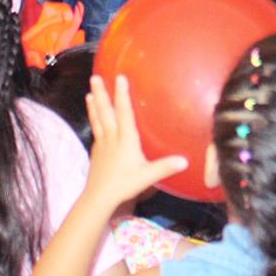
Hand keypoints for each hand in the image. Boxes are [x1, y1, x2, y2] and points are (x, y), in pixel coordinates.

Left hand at [85, 76, 191, 208]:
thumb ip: (165, 167)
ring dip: (94, 104)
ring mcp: (102, 144)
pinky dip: (94, 120)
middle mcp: (112, 137)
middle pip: (105, 112)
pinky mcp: (96, 152)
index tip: (120, 77)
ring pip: (98, 119)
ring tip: (89, 92)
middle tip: (95, 77)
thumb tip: (185, 160)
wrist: (98, 198)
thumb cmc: (124, 185)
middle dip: (101, 93)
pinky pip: (95, 130)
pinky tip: (94, 119)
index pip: (123, 112)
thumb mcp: (148, 176)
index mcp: (125, 139)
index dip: (122, 94)